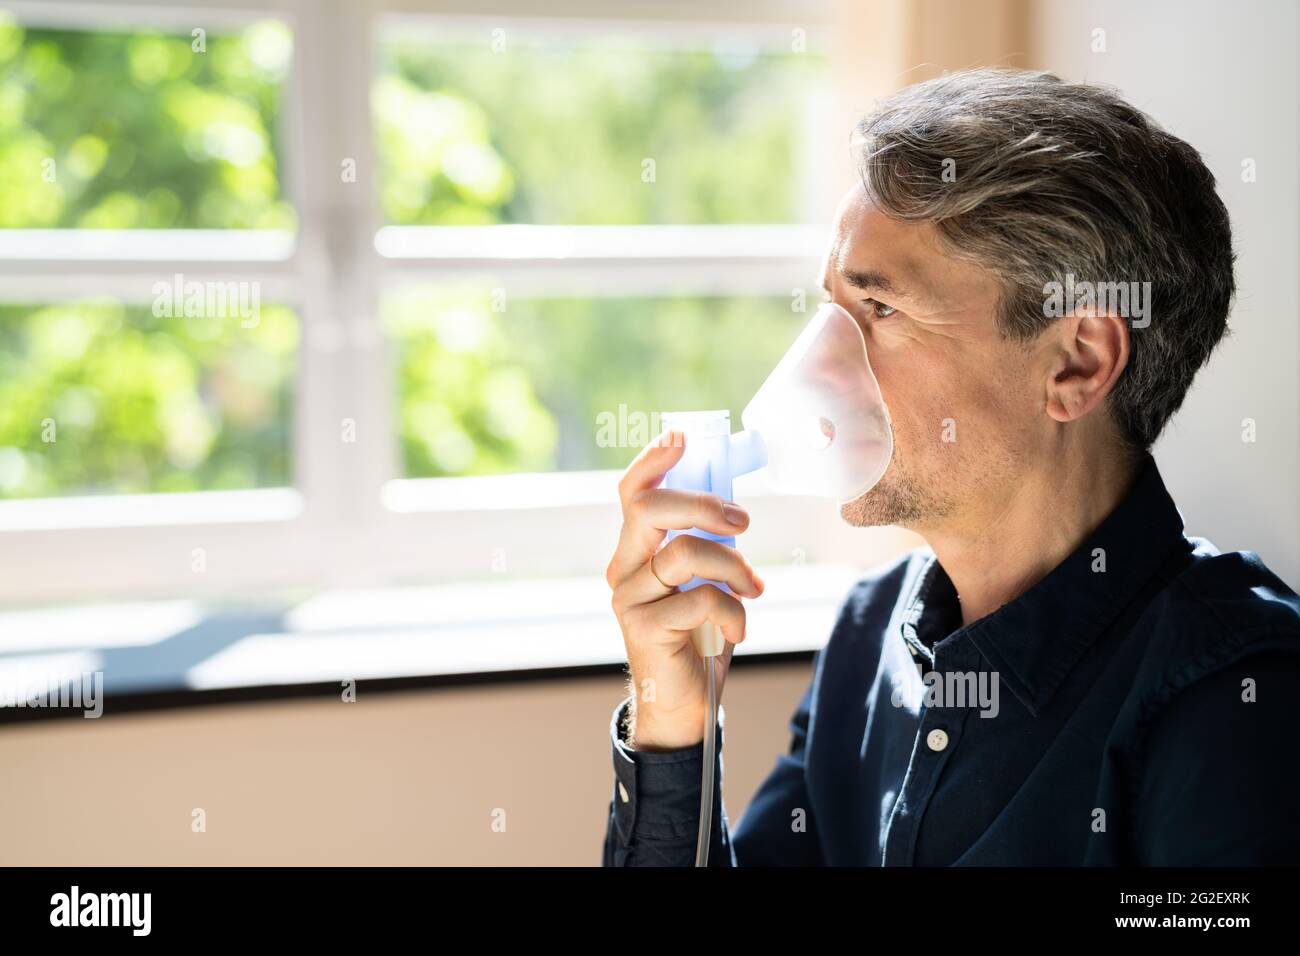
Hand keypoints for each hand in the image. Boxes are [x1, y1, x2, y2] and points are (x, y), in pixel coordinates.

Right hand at [605, 430, 763, 750]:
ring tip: (754, 589)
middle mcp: (624, 568)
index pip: (634, 493)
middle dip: (703, 504)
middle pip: (651, 509)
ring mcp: (630, 598)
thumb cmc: (699, 636)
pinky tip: (737, 631)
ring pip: (683, 553)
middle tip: (743, 523)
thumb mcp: (705, 582)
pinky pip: (702, 598)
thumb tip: (733, 508)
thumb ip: (708, 546)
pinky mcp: (646, 629)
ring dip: (734, 567)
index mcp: (636, 550)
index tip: (682, 438)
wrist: (685, 704)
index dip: (654, 460)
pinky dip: (733, 612)